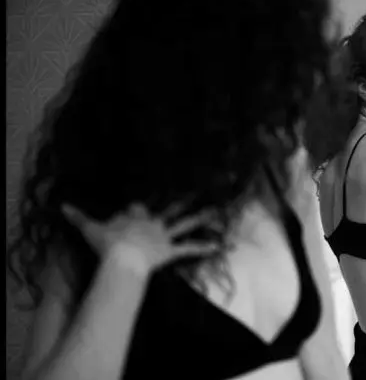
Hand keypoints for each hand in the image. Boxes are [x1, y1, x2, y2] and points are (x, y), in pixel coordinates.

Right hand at [61, 202, 219, 275]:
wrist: (122, 258)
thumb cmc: (106, 244)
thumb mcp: (89, 229)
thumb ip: (78, 217)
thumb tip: (61, 205)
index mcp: (135, 215)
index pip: (137, 207)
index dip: (136, 208)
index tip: (135, 208)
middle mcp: (152, 222)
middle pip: (169, 208)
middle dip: (181, 200)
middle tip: (195, 191)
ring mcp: (163, 236)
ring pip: (185, 223)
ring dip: (201, 217)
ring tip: (217, 211)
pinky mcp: (170, 251)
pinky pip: (189, 248)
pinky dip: (203, 247)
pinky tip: (219, 246)